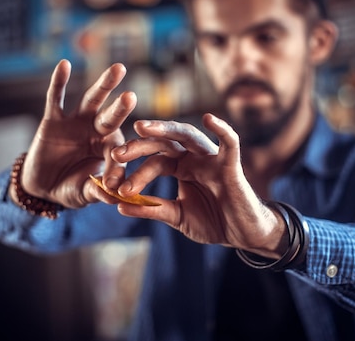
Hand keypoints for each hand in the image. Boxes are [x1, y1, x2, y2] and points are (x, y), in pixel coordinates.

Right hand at [14, 59, 136, 208]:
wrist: (43, 186)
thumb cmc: (71, 188)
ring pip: (92, 100)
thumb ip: (98, 191)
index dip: (116, 165)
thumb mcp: (84, 193)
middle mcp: (97, 131)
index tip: (113, 182)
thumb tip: (113, 195)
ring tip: (118, 68)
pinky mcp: (54, 119)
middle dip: (121, 108)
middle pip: (112, 116)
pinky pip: (56, 98)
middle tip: (132, 96)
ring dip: (104, 85)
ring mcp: (77, 122)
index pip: (118, 151)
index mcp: (110, 148)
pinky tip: (64, 64)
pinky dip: (58, 81)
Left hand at [110, 113, 286, 256]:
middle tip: (116, 153)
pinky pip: (230, 142)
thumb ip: (152, 209)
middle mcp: (193, 158)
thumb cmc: (213, 222)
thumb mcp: (177, 216)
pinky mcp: (231, 164)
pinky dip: (222, 129)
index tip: (112, 182)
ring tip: (141, 127)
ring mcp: (211, 158)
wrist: (242, 234)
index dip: (133, 168)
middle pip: (164, 143)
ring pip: (187, 135)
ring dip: (164, 129)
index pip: (154, 159)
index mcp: (180, 167)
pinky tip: (209, 118)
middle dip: (140, 145)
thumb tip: (119, 207)